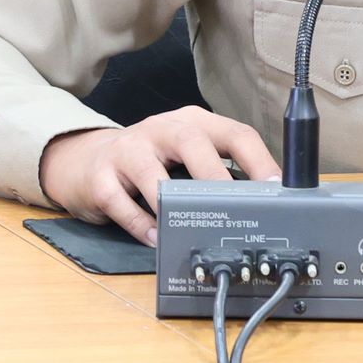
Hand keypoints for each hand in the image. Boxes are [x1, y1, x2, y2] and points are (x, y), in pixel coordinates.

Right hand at [39, 107, 280, 244]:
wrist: (85, 161)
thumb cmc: (148, 162)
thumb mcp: (184, 157)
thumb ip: (216, 172)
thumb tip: (261, 207)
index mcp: (191, 124)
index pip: (233, 132)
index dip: (258, 160)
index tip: (277, 189)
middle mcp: (160, 130)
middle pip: (190, 142)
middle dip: (215, 175)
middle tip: (234, 207)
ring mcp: (126, 150)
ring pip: (149, 170)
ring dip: (169, 203)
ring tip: (186, 228)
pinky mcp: (100, 176)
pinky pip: (119, 201)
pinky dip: (139, 224)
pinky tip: (154, 239)